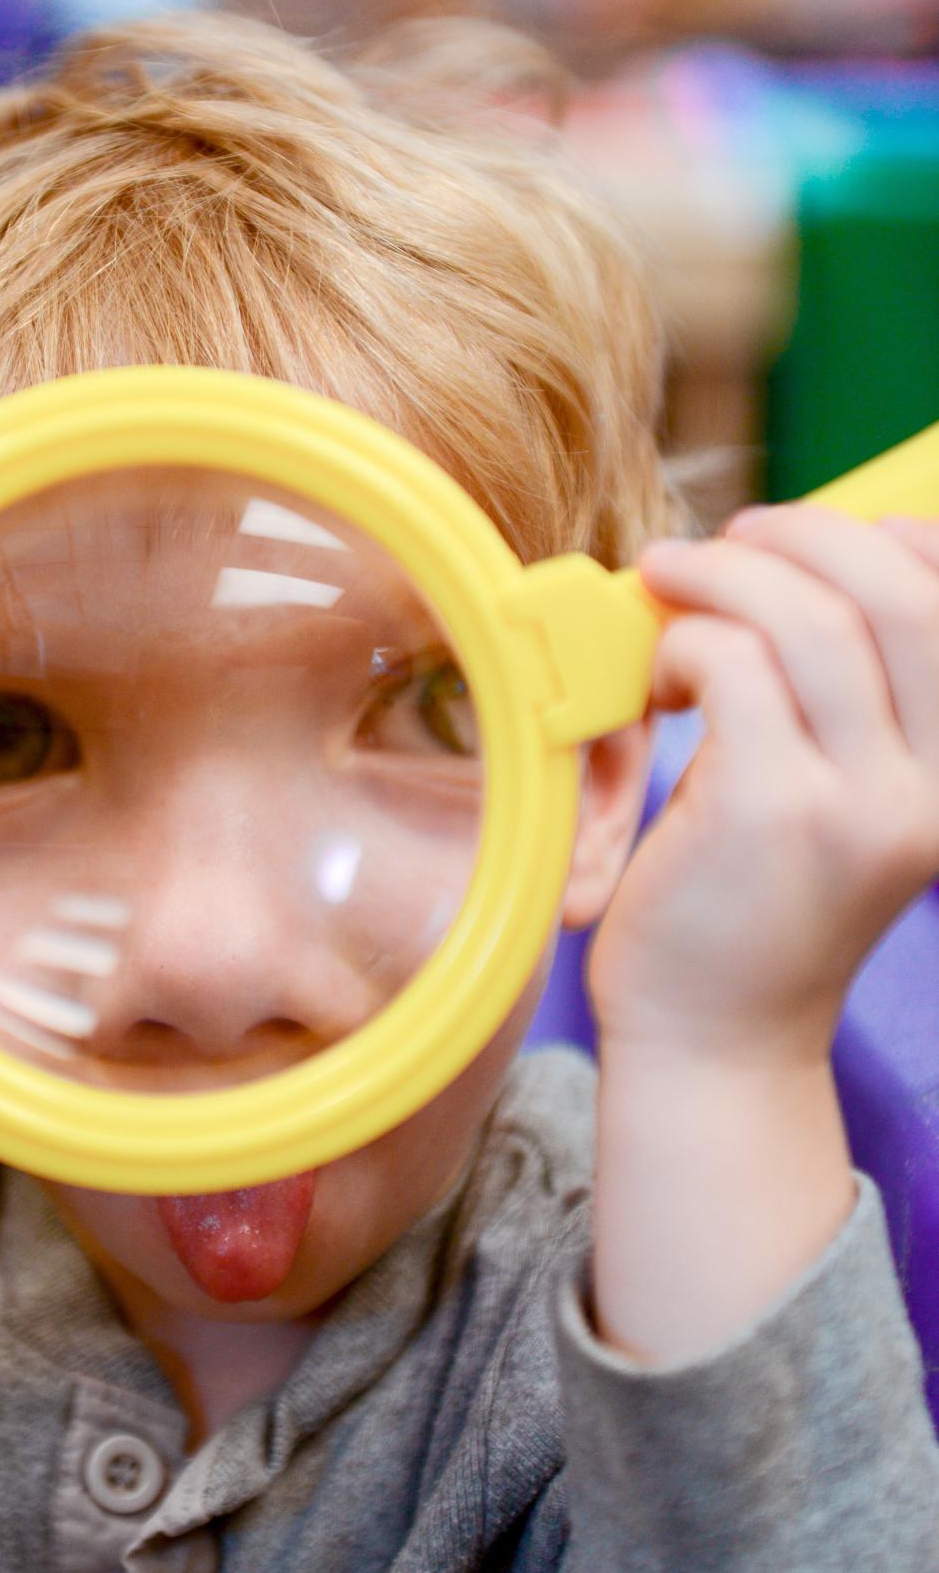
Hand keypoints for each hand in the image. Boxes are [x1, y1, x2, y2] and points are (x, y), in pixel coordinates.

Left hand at [587, 508, 938, 1067]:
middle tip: (723, 541)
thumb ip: (849, 693)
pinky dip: (683, 644)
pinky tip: (661, 681)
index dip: (894, 540)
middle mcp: (937, 787)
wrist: (716, 1036)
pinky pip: (729, 664)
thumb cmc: (759, 897)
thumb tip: (814, 556)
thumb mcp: (840, 790)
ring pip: (806, 618)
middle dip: (799, 535)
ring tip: (671, 586)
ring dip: (722, 576)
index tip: (814, 536)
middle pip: (897, 592)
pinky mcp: (770, 813)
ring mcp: (861, 803)